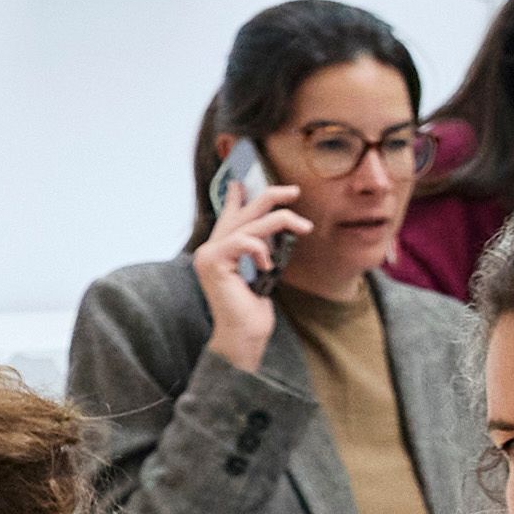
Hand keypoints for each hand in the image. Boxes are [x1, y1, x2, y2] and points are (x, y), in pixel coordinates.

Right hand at [193, 159, 305, 371]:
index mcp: (220, 250)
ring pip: (250, 224)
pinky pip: (244, 241)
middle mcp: (209, 248)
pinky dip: (262, 250)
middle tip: (295, 192)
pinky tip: (268, 266)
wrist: (245, 334)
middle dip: (270, 196)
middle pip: (243, 211)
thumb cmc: (254, 308)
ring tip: (304, 228)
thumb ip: (261, 247)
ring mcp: (208, 254)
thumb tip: (276, 226)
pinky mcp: (213, 262)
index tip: (239, 180)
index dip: (234, 195)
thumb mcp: (263, 269)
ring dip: (282, 222)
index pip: (228, 214)